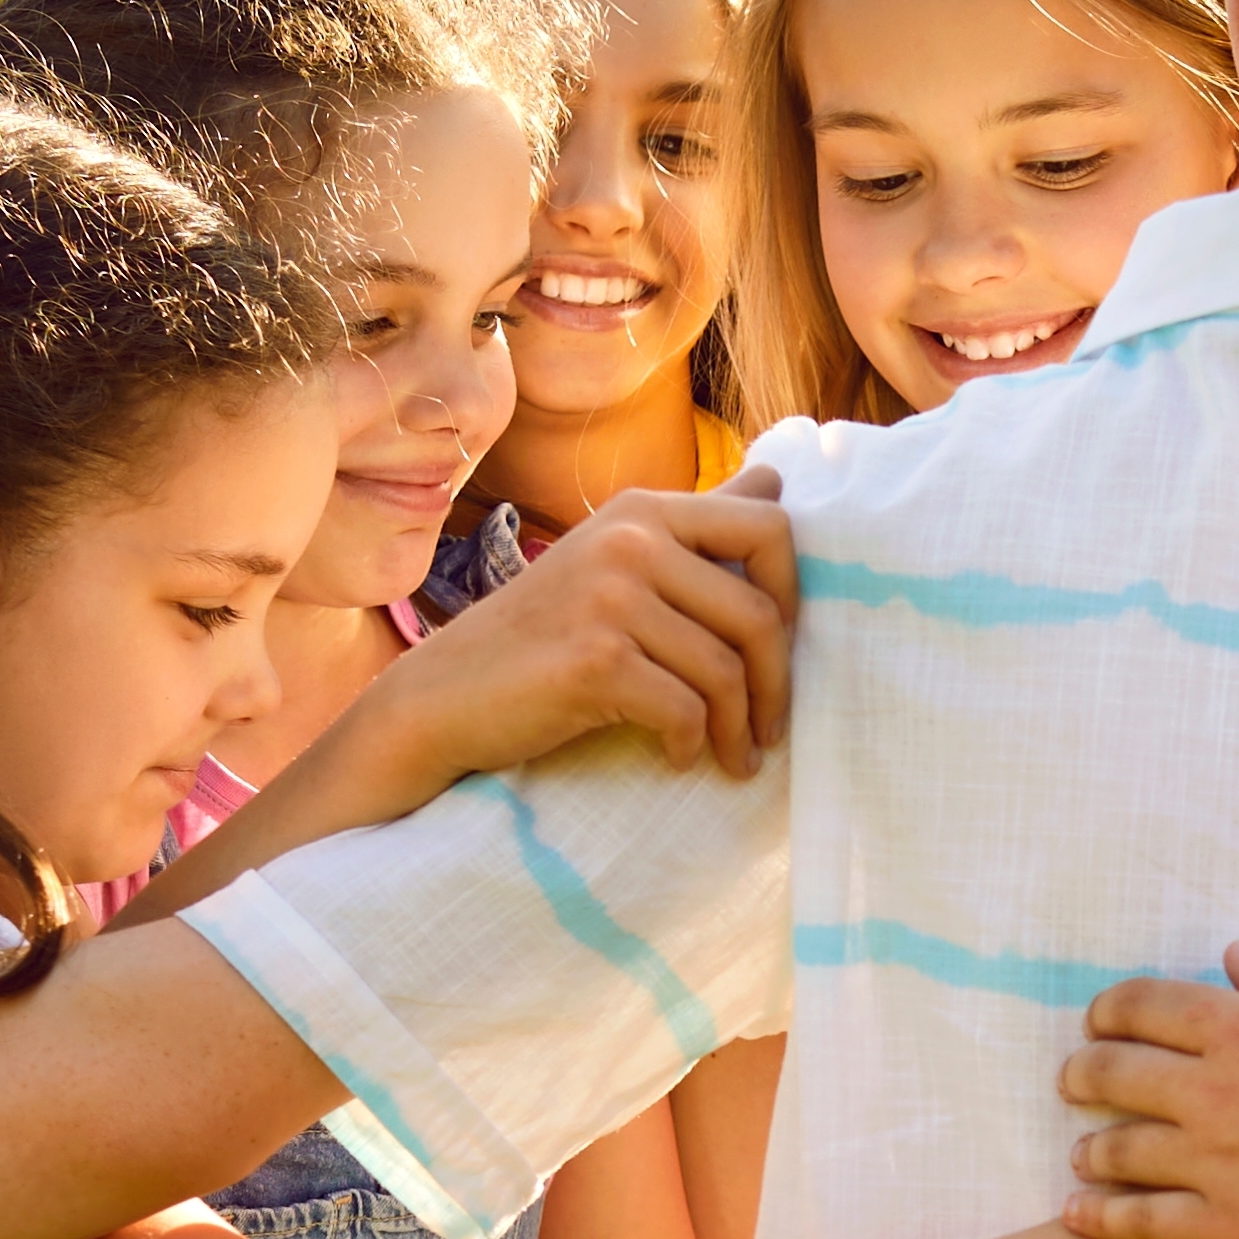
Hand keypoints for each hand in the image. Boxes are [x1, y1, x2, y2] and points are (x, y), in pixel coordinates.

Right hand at [386, 486, 803, 777]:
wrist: (442, 697)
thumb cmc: (539, 638)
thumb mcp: (613, 563)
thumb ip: (693, 526)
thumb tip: (777, 480)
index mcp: (643, 510)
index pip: (769, 526)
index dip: (796, 592)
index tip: (781, 645)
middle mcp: (630, 541)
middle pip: (760, 611)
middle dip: (777, 682)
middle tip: (767, 727)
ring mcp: (610, 598)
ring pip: (726, 671)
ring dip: (738, 729)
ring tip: (733, 757)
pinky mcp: (595, 660)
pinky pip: (685, 710)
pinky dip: (691, 745)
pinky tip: (677, 758)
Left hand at [1054, 950, 1238, 1238]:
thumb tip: (1233, 957)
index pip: (1145, 1004)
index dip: (1113, 1010)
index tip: (1102, 1020)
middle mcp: (1216, 1090)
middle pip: (1114, 1072)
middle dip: (1084, 1073)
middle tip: (1073, 1081)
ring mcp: (1218, 1164)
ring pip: (1119, 1151)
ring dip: (1091, 1147)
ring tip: (1083, 1154)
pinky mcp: (1230, 1232)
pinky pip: (1141, 1224)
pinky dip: (1100, 1217)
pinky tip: (1080, 1215)